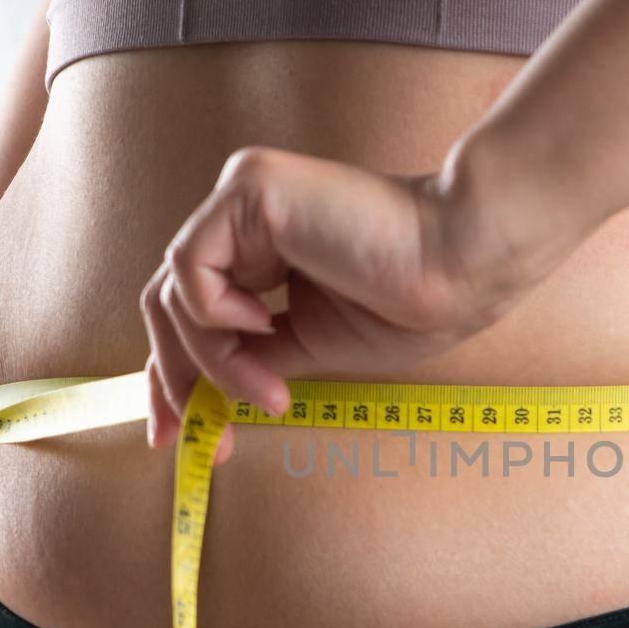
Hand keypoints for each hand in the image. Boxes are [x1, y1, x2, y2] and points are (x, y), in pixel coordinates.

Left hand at [140, 144, 553, 454]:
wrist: (460, 268)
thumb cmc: (412, 303)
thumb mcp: (311, 345)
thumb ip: (254, 359)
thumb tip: (201, 399)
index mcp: (263, 246)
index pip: (190, 307)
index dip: (172, 371)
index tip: (174, 433)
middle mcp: (245, 214)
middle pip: (168, 302)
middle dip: (173, 377)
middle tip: (196, 439)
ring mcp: (244, 196)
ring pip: (174, 294)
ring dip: (212, 361)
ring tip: (270, 393)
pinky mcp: (250, 188)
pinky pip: (190, 267)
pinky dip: (217, 316)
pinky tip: (265, 327)